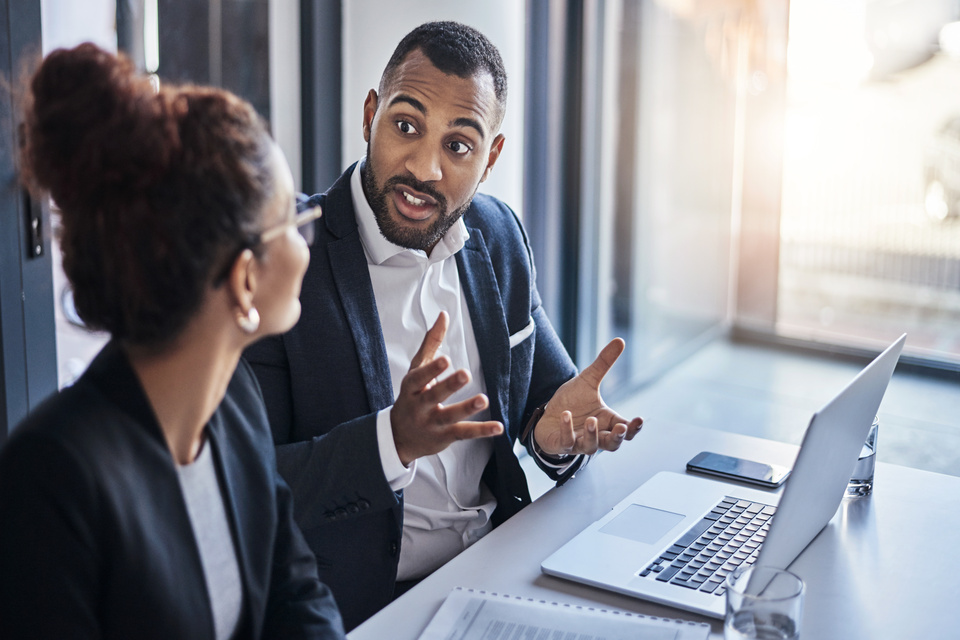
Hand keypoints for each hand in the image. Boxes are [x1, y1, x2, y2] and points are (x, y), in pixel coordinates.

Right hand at [391, 312, 503, 465]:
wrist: (399, 437)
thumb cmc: (412, 396)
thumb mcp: (416, 370)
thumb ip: (431, 343)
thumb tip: (444, 314)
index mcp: (411, 389)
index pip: (418, 378)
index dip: (431, 370)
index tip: (445, 359)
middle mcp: (419, 407)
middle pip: (434, 395)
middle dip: (449, 385)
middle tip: (465, 374)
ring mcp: (432, 423)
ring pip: (450, 416)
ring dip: (467, 408)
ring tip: (484, 399)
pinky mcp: (446, 436)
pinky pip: (465, 433)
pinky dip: (482, 430)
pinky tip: (498, 427)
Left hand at [534, 338, 642, 455]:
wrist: (548, 414)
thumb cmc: (573, 401)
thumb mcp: (588, 380)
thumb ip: (604, 363)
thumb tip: (620, 340)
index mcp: (607, 421)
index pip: (626, 430)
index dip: (634, 428)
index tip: (638, 419)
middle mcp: (596, 435)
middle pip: (613, 444)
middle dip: (618, 437)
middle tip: (621, 428)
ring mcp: (579, 442)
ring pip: (591, 447)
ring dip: (593, 435)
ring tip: (591, 420)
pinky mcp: (562, 444)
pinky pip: (567, 441)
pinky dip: (567, 430)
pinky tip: (566, 415)